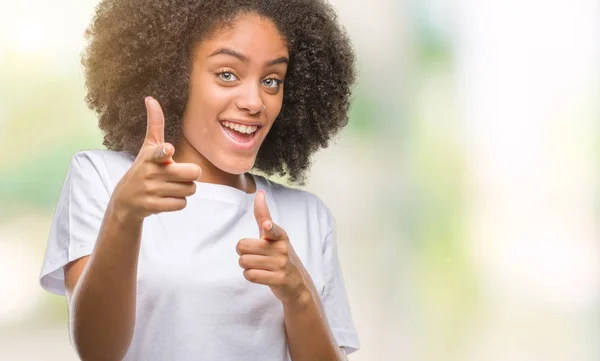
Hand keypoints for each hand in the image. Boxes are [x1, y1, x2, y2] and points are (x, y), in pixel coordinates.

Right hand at [109, 96, 202, 222]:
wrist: (126, 201)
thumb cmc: (143, 169)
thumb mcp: (147, 147)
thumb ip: (154, 124)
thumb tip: (150, 98)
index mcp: (151, 156)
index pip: (160, 152)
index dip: (165, 151)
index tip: (168, 150)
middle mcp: (150, 172)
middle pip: (192, 173)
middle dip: (191, 175)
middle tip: (179, 175)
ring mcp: (151, 190)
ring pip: (190, 190)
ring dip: (184, 190)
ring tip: (169, 187)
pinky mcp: (153, 206)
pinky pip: (182, 204)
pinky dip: (178, 202)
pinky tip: (165, 198)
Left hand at [236, 190, 311, 303]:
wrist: (298, 283)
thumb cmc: (281, 256)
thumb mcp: (275, 236)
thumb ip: (264, 216)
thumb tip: (260, 193)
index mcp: (280, 236)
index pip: (273, 229)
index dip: (269, 228)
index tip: (267, 227)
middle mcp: (281, 249)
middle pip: (243, 246)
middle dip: (243, 252)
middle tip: (255, 256)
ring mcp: (281, 265)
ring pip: (244, 261)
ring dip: (246, 266)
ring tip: (259, 266)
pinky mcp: (278, 279)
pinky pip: (250, 275)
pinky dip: (250, 275)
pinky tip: (260, 275)